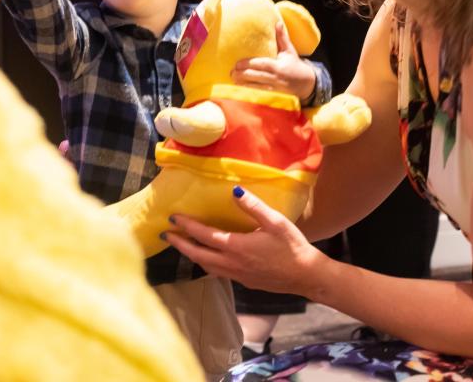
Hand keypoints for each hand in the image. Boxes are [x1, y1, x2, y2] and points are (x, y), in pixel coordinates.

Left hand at [164, 187, 322, 295]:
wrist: (307, 277)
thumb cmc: (292, 247)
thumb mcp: (275, 221)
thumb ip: (253, 206)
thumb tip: (234, 190)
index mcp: (237, 247)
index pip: (204, 235)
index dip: (187, 226)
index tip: (173, 218)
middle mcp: (232, 264)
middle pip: (197, 255)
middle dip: (180, 244)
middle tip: (166, 235)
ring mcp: (238, 275)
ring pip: (206, 267)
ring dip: (191, 255)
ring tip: (183, 245)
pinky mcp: (245, 282)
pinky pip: (218, 273)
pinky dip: (206, 264)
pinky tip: (208, 258)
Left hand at [231, 21, 316, 98]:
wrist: (306, 84)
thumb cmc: (295, 66)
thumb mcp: (290, 51)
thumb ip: (282, 38)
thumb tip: (278, 23)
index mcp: (278, 66)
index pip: (262, 65)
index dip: (249, 64)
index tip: (237, 63)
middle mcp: (275, 78)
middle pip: (256, 77)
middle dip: (242, 75)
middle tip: (231, 72)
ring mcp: (273, 89)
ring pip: (256, 87)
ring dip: (243, 84)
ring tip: (233, 79)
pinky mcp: (272, 96)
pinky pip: (259, 94)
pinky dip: (249, 92)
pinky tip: (239, 90)